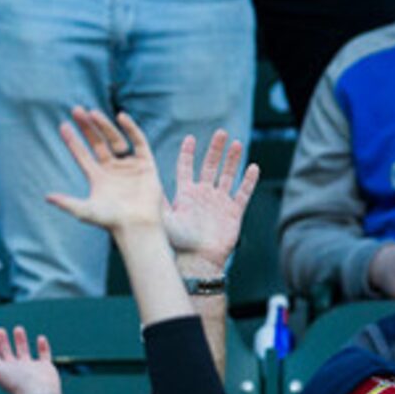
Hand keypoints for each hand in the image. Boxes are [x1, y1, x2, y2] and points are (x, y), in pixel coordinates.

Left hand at [0, 326, 62, 393]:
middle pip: (8, 353)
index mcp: (4, 372)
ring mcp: (31, 369)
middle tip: (0, 330)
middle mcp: (17, 370)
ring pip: (24, 352)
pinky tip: (41, 338)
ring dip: (21, 340)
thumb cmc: (17, 384)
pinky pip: (45, 355)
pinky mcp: (45, 368)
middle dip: (3, 341)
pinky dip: (43, 346)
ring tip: (18, 329)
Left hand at [43, 107, 167, 237]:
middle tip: (76, 110)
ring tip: (92, 112)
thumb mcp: (85, 211)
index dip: (72, 140)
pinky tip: (122, 117)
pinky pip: (139, 142)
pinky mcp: (146, 165)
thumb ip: (67, 203)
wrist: (138, 226)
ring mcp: (128, 166)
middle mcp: (111, 169)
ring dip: (104, 126)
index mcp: (96, 176)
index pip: (81, 154)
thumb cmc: (111, 221)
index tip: (63, 125)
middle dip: (87, 127)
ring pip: (115, 139)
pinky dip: (132, 129)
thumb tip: (46, 197)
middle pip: (97, 142)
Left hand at [163, 130, 258, 280]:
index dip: (188, 153)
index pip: (186, 168)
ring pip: (228, 175)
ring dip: (232, 159)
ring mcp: (219, 202)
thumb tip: (141, 184)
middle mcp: (202, 194)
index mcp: (185, 194)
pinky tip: (253, 166)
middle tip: (220, 132)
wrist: (197, 260)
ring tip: (236, 143)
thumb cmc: (177, 242)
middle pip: (209, 166)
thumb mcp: (162, 217)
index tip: (190, 138)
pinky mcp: (233, 212)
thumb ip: (156, 199)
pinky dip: (248, 180)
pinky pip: (243, 193)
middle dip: (214, 149)